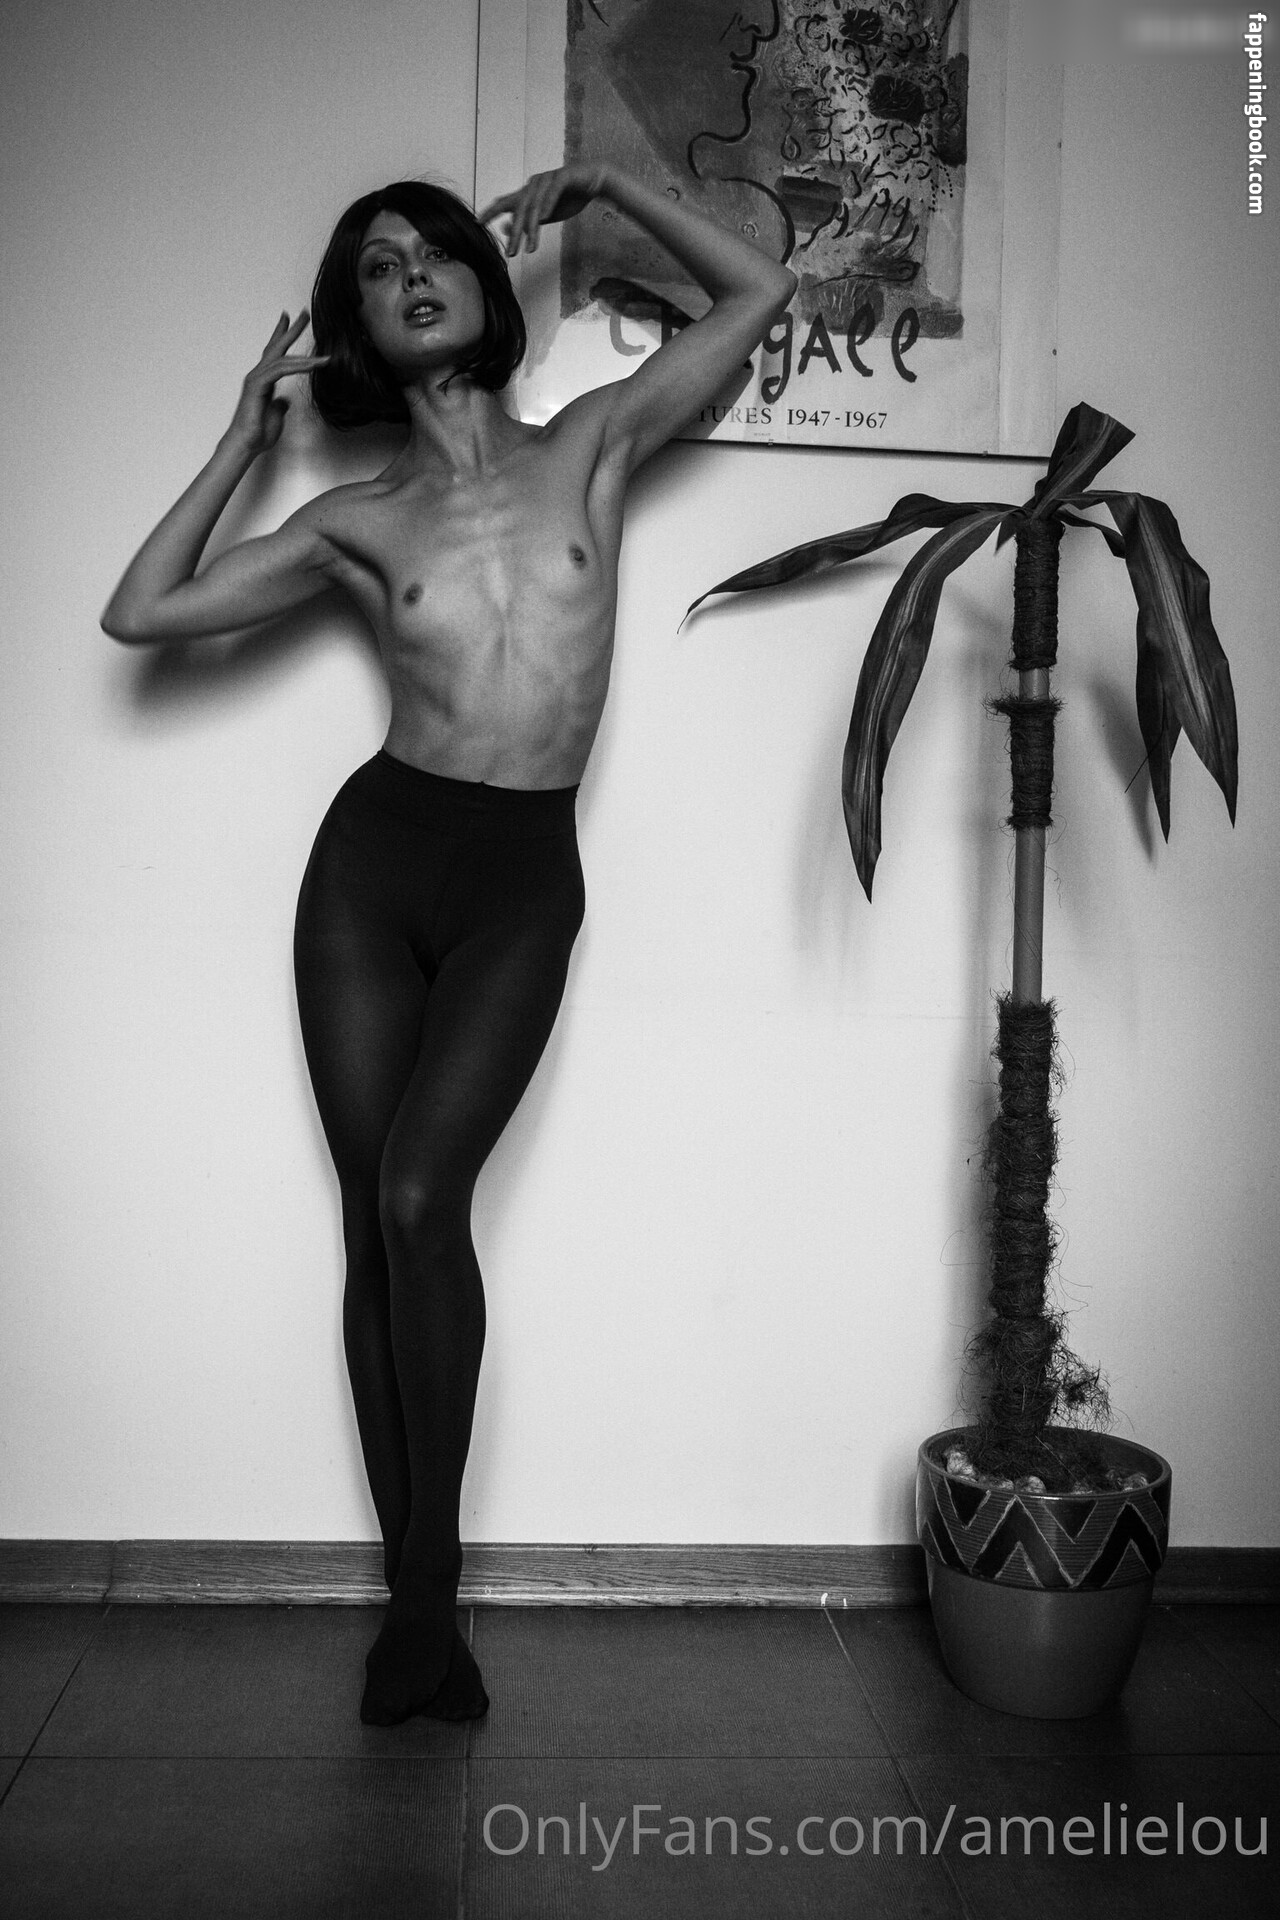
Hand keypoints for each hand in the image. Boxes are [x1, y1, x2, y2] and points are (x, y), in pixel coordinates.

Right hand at [225, 312, 328, 456]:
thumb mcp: (276, 416)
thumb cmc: (258, 432)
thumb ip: (280, 405)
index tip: (290, 320)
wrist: (246, 444)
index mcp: (263, 379)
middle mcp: (258, 374)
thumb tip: (285, 401)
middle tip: (304, 313)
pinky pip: (281, 370)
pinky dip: (298, 367)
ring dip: (304, 353)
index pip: (274, 353)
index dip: (282, 335)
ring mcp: (257, 378)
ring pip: (283, 358)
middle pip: (276, 346)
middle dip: (291, 329)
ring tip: (323, 351)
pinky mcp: (258, 385)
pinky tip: (314, 365)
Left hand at [479, 163, 609, 256]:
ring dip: (532, 228)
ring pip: (535, 205)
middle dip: (515, 233)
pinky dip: (548, 204)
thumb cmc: (568, 197)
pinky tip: (544, 217)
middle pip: (519, 210)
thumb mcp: (545, 214)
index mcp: (527, 193)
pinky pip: (553, 192)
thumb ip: (527, 220)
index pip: (504, 203)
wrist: (592, 181)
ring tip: (530, 247)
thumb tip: (505, 228)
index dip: (490, 213)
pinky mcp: (562, 177)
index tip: (477, 223)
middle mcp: (533, 185)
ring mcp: (547, 180)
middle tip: (511, 253)